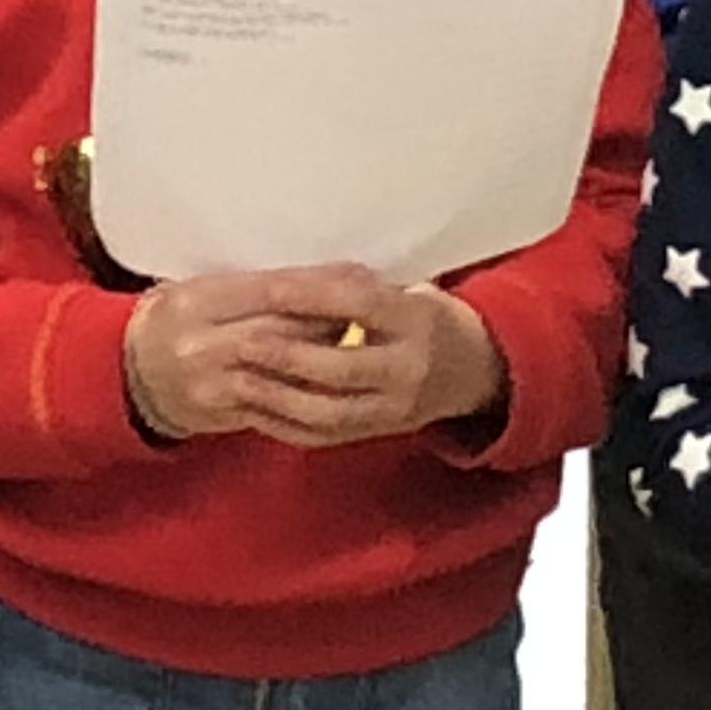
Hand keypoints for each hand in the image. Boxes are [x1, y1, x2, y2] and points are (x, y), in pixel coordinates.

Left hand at [129, 268, 504, 447]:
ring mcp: (396, 408)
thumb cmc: (421, 317)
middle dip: (286, 356)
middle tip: (240, 342)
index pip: (358, 306)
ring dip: (277, 398)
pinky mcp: (380, 433)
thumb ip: (352, 286)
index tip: (266, 289)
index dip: (309, 297)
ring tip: (237, 379)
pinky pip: (325, 437)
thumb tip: (285, 272)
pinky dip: (285, 426)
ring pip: (329, 412)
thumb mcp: (401, 290)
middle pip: (341, 368)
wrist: (474, 369)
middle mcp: (408, 368)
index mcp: (414, 321)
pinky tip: (253, 409)